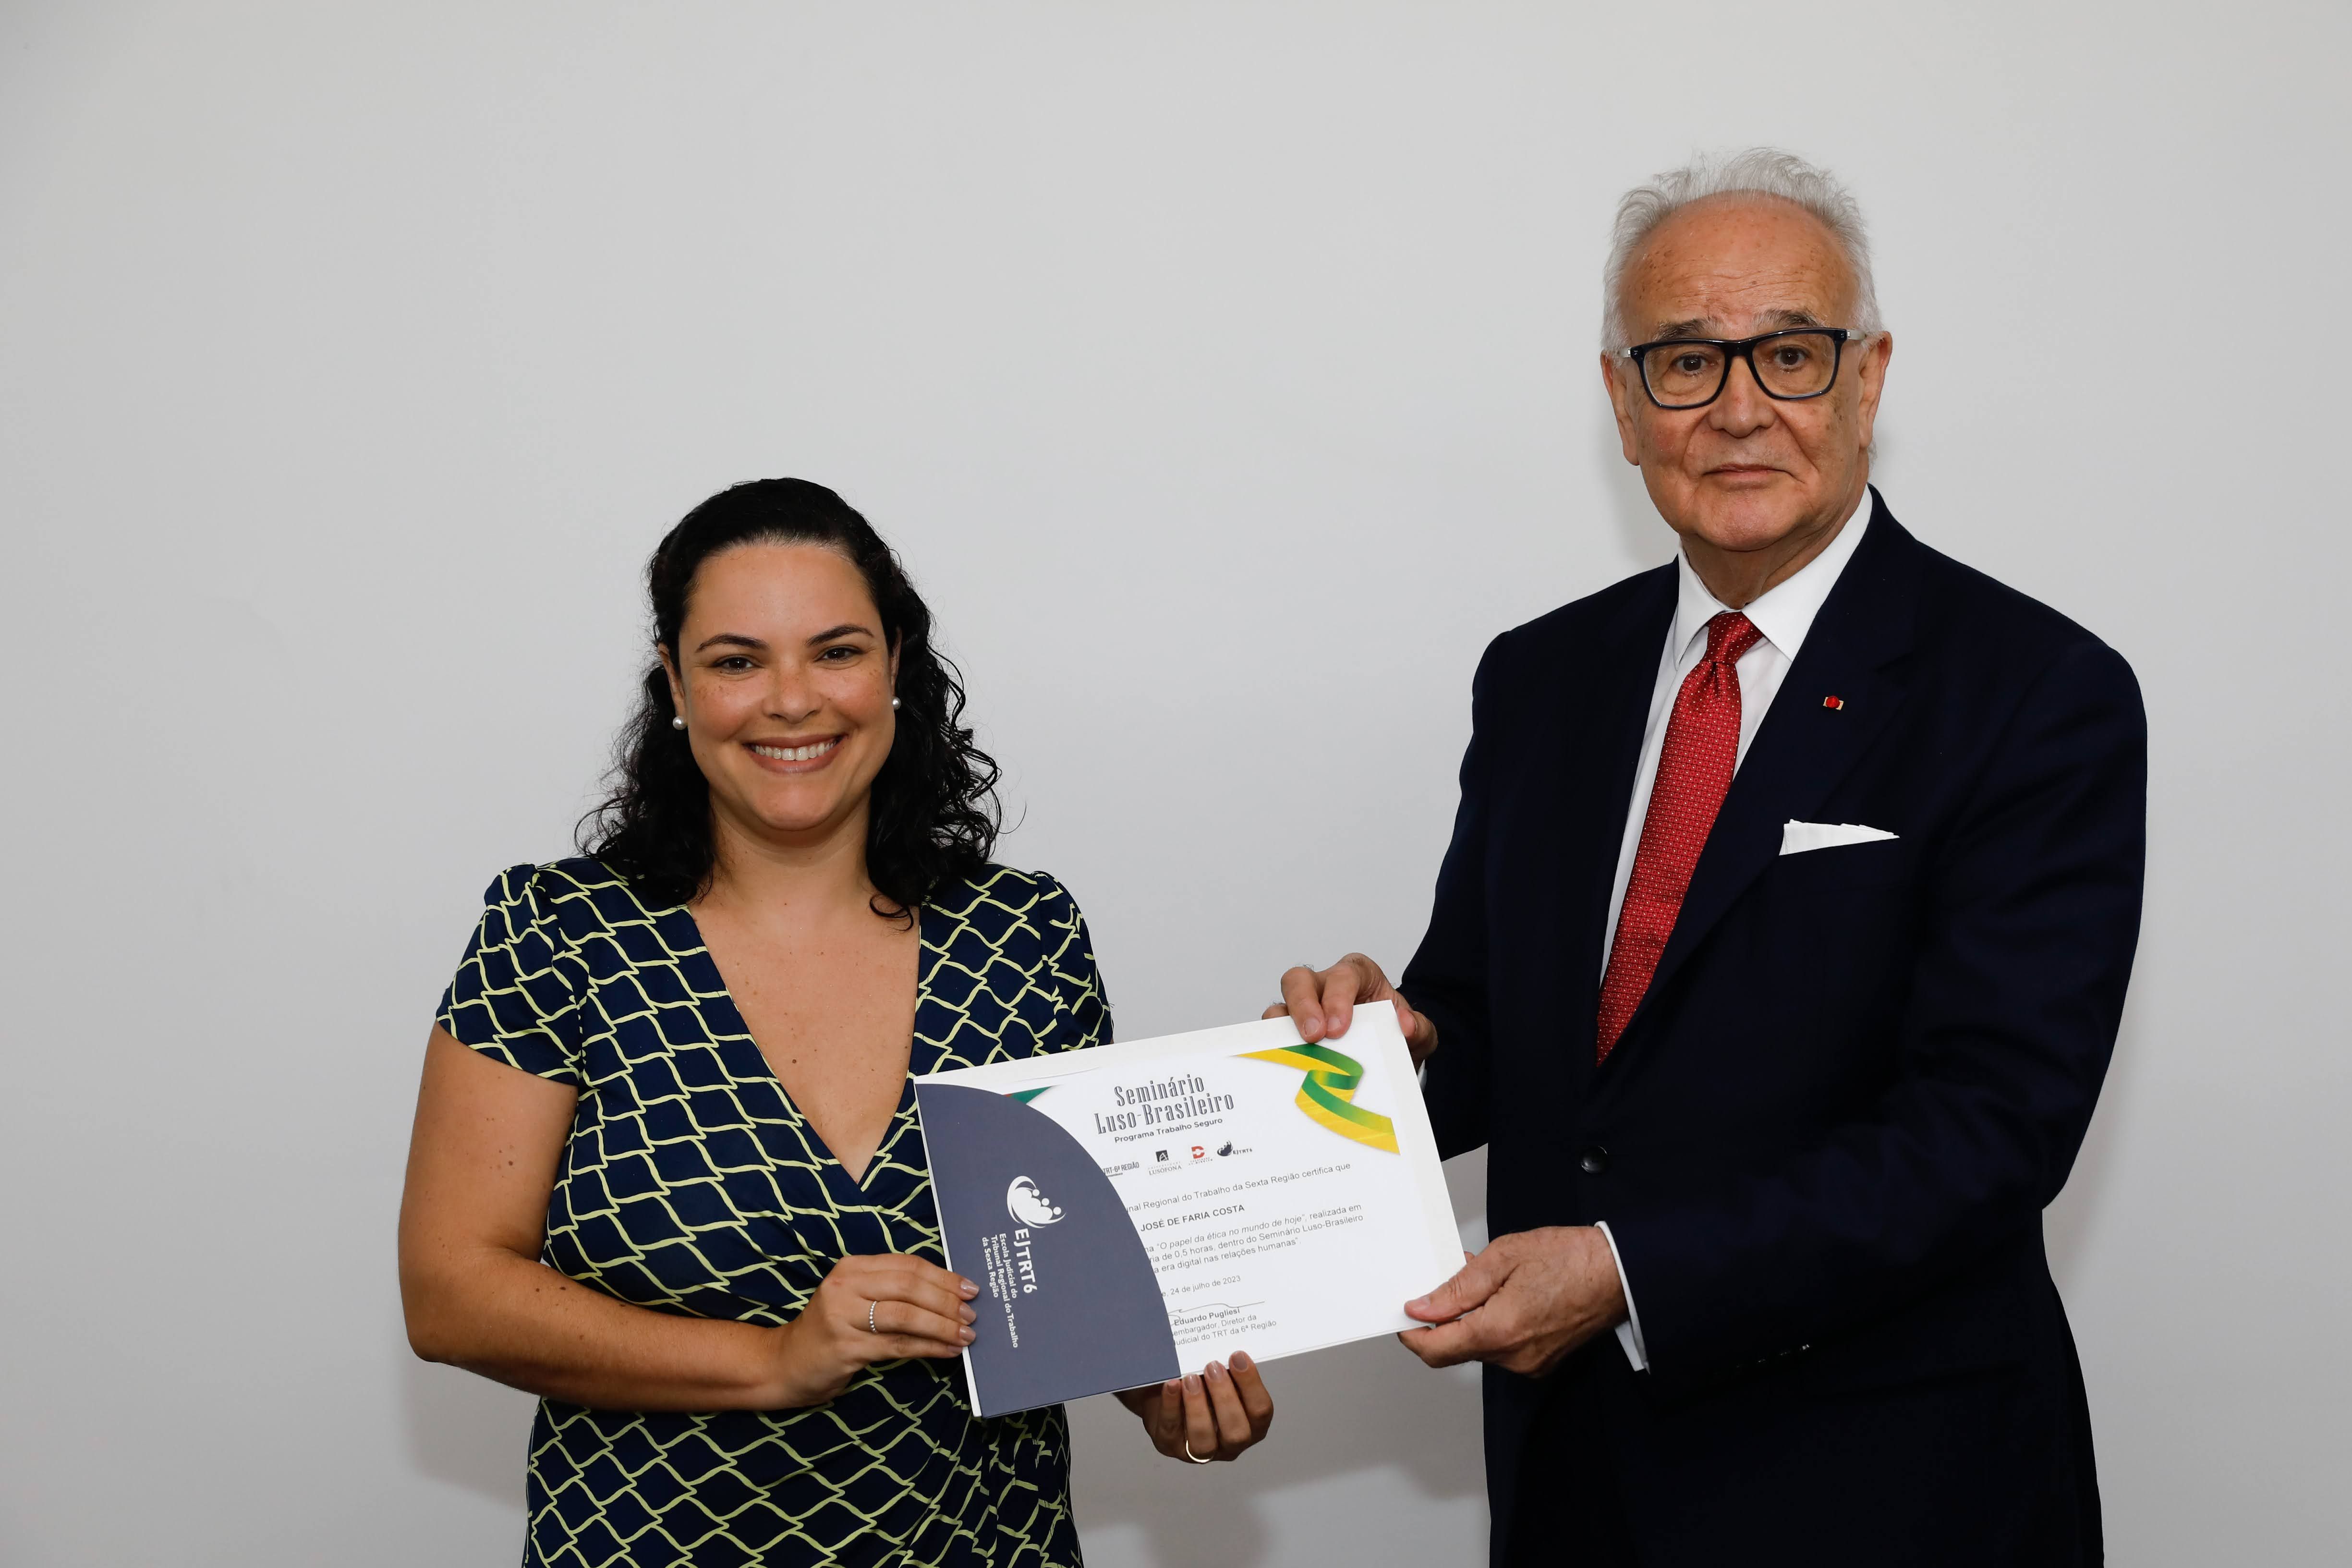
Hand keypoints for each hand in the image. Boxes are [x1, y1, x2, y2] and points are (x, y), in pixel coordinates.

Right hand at [771, 1253, 977, 1406]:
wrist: (786, 1363)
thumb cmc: (833, 1328)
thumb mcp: (857, 1297)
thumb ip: (893, 1289)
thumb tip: (949, 1291)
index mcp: (853, 1266)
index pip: (907, 1265)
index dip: (943, 1276)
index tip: (969, 1288)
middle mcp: (846, 1286)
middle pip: (909, 1287)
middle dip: (946, 1300)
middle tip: (971, 1313)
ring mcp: (844, 1317)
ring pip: (906, 1316)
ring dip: (942, 1326)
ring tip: (966, 1334)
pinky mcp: (846, 1348)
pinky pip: (898, 1345)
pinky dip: (929, 1347)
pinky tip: (948, 1351)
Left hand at [1115, 1354, 1274, 1462]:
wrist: (1164, 1393)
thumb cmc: (1202, 1382)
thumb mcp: (1220, 1375)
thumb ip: (1229, 1368)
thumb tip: (1228, 1344)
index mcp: (1251, 1424)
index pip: (1261, 1411)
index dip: (1251, 1384)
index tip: (1237, 1356)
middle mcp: (1230, 1443)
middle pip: (1237, 1433)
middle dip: (1225, 1398)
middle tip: (1212, 1366)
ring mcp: (1200, 1450)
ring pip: (1204, 1442)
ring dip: (1198, 1408)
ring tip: (1190, 1378)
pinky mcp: (1170, 1445)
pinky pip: (1171, 1430)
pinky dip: (1171, 1406)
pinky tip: (1171, 1385)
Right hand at [1264, 953, 1439, 1067]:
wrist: (1390, 1057)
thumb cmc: (1396, 1035)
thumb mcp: (1418, 1034)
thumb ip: (1419, 1028)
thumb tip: (1405, 1026)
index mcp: (1357, 977)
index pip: (1343, 975)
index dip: (1337, 997)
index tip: (1339, 1027)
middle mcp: (1324, 987)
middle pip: (1300, 980)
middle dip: (1303, 1006)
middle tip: (1314, 1037)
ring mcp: (1303, 1011)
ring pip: (1279, 1007)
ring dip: (1282, 1028)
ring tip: (1293, 1053)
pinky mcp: (1289, 1035)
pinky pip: (1271, 1036)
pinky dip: (1273, 1048)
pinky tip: (1282, 1068)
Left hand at [1398, 1227, 1625, 1377]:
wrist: (1620, 1273)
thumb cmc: (1571, 1259)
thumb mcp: (1503, 1257)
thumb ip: (1457, 1288)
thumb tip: (1422, 1307)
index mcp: (1499, 1331)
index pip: (1436, 1349)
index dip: (1412, 1333)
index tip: (1403, 1315)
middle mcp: (1513, 1357)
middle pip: (1456, 1348)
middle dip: (1444, 1317)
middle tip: (1449, 1279)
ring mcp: (1529, 1363)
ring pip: (1480, 1346)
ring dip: (1471, 1317)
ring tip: (1485, 1278)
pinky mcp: (1541, 1361)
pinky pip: (1503, 1347)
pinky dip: (1494, 1324)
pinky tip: (1504, 1294)